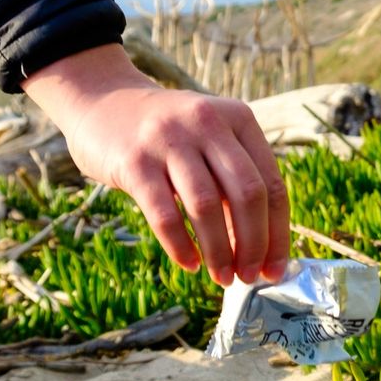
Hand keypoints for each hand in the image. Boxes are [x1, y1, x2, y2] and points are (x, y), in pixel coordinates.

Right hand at [22, 44, 288, 285]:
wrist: (103, 103)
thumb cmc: (169, 138)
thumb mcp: (210, 143)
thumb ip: (235, 185)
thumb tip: (261, 252)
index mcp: (238, 118)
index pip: (272, 185)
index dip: (277, 234)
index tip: (275, 270)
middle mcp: (207, 123)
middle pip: (247, 195)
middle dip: (254, 245)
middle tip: (249, 277)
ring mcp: (169, 139)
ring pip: (207, 206)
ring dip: (220, 251)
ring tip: (222, 277)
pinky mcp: (134, 160)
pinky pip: (164, 214)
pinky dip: (181, 246)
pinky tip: (190, 264)